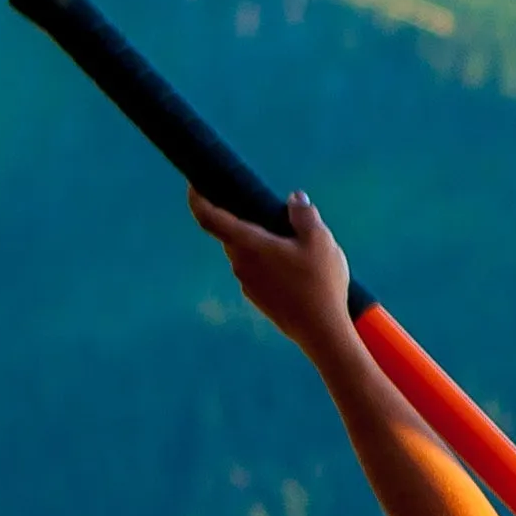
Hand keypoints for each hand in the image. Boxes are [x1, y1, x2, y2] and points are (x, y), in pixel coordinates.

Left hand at [190, 188, 361, 353]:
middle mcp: (239, 263)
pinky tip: (298, 271)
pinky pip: (257, 271)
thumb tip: (294, 197)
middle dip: (247, 220)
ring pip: (247, 253)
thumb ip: (304, 214)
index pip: (209, 217)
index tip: (194, 185)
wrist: (321, 330)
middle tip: (275, 215)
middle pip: (232, 233)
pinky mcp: (257, 298)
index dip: (197, 198)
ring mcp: (246, 283)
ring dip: (262, 244)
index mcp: (248, 244)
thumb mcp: (320, 240)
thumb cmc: (319, 282)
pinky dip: (269, 263)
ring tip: (298, 247)